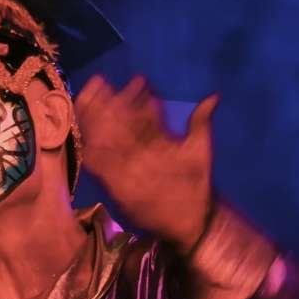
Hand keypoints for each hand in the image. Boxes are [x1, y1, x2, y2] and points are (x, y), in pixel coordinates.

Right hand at [74, 75, 217, 251]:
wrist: (190, 217)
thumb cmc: (196, 182)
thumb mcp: (199, 149)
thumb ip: (200, 122)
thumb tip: (213, 96)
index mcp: (155, 137)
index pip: (142, 111)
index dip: (138, 96)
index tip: (137, 81)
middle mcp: (137, 148)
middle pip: (119, 121)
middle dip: (108, 102)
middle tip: (99, 83)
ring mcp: (125, 164)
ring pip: (106, 138)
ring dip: (95, 121)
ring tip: (86, 102)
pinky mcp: (115, 182)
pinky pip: (99, 165)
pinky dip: (91, 152)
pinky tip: (85, 141)